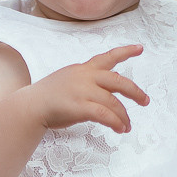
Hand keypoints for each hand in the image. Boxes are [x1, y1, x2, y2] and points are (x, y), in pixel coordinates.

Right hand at [25, 45, 148, 134]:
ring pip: (113, 103)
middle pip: (118, 82)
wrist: (31, 106)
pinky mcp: (80, 107)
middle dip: (135, 92)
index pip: (108, 57)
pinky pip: (105, 115)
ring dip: (123, 116)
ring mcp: (83, 91)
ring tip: (127, 126)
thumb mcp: (68, 79)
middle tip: (145, 101)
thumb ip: (85, 81)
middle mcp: (86, 76)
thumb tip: (103, 92)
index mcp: (83, 69)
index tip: (140, 48)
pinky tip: (120, 129)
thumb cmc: (48, 97)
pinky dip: (115, 122)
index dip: (125, 52)